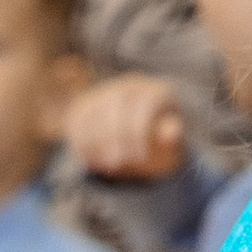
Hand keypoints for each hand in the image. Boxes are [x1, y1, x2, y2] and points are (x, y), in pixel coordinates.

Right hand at [66, 73, 188, 181]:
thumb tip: (172, 131)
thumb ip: (170, 136)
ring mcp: (106, 93)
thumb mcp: (169, 140)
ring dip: (98, 142)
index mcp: (154, 92)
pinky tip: (94, 161)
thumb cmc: (157, 140)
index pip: (143, 104)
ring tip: (109, 165)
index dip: (138, 132)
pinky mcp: (85, 105)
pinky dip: (84, 143)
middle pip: (116, 104)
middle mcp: (129, 86)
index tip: (139, 156)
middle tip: (119, 163)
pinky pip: (79, 122)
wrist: (136, 133)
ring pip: (95, 112)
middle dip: (116, 136)